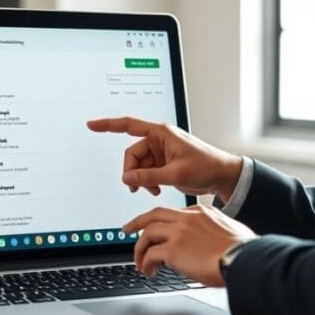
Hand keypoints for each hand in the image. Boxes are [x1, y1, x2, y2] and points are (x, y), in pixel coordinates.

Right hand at [87, 117, 243, 202]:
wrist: (222, 176)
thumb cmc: (206, 167)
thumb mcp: (175, 174)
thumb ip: (148, 176)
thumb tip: (127, 178)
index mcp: (161, 133)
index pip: (128, 125)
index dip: (108, 125)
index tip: (91, 125)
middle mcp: (159, 140)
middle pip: (131, 154)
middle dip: (132, 171)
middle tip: (137, 187)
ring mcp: (160, 152)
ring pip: (137, 165)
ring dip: (141, 179)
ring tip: (151, 190)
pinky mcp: (163, 163)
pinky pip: (146, 171)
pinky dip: (147, 181)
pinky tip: (155, 189)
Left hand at [124, 204, 257, 286]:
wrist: (244, 259)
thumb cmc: (244, 250)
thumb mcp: (231, 231)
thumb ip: (217, 231)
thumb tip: (216, 243)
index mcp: (201, 212)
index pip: (174, 213)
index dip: (162, 222)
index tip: (156, 229)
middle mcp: (186, 219)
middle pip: (153, 215)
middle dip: (137, 222)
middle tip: (127, 230)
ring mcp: (178, 232)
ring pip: (147, 234)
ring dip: (140, 249)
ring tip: (140, 262)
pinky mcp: (172, 250)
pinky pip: (150, 254)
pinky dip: (145, 263)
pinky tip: (149, 271)